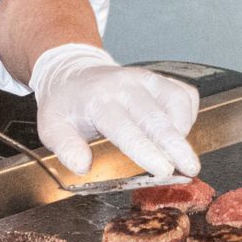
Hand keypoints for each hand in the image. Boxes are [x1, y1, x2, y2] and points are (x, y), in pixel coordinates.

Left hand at [30, 44, 200, 177]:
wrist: (73, 72)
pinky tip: (179, 133)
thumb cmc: (67, 105)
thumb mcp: (51, 126)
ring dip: (183, 130)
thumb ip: (65, 147)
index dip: (146, 150)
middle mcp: (126, 86)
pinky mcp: (160, 79)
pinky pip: (184, 94)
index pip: (126, 129)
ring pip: (176, 101)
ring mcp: (146, 79)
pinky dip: (188, 115)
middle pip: (157, 118)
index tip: (163, 169)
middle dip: (176, 145)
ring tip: (182, 155)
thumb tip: (82, 166)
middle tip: (190, 168)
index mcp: (98, 100)